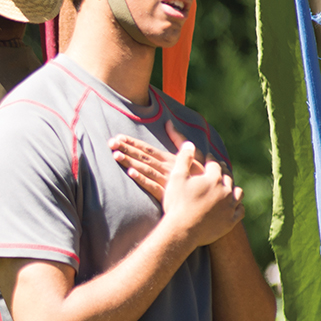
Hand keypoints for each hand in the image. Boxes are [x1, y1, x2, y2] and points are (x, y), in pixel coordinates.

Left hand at [109, 120, 227, 202]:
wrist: (209, 198)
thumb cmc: (198, 175)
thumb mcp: (190, 155)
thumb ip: (178, 139)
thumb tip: (169, 123)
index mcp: (171, 159)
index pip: (148, 149)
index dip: (133, 142)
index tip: (118, 137)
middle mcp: (168, 168)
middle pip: (144, 157)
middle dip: (127, 149)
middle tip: (110, 143)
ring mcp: (167, 181)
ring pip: (146, 169)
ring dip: (131, 162)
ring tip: (116, 155)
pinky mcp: (166, 195)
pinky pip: (153, 186)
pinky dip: (143, 180)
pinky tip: (131, 174)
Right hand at [160, 139, 243, 246]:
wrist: (182, 230)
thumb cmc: (177, 203)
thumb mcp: (176, 178)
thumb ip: (183, 159)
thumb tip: (189, 143)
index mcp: (213, 179)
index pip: (215, 165)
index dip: (211, 160)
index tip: (208, 158)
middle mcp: (226, 191)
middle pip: (228, 177)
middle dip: (223, 172)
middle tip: (219, 169)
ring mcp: (230, 207)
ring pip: (238, 193)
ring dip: (233, 188)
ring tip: (228, 187)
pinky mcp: (230, 221)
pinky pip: (240, 211)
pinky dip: (237, 206)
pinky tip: (234, 205)